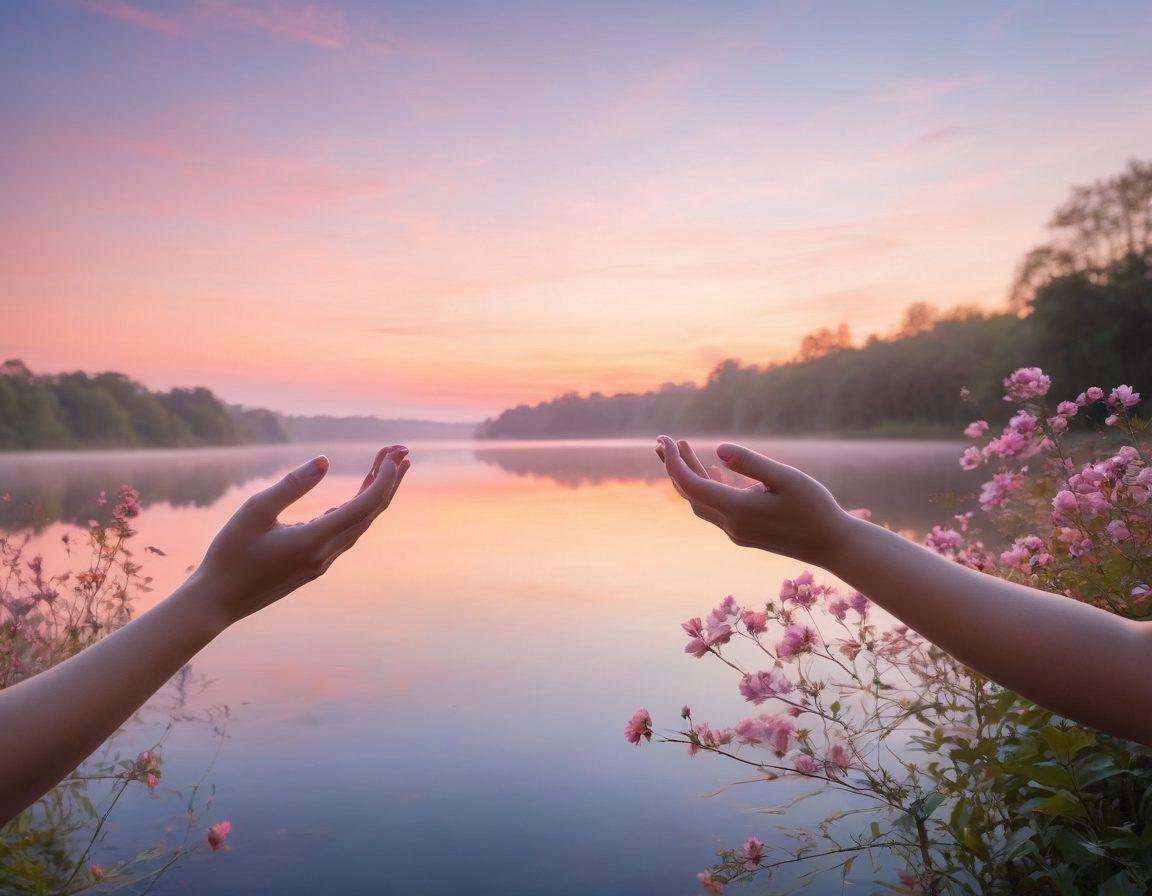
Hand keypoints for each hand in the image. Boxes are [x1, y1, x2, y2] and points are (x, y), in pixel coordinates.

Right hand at [193, 445, 410, 626]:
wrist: (217, 602)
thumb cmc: (229, 555)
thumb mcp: (255, 511)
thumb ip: (291, 486)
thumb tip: (325, 461)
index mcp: (314, 541)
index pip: (364, 507)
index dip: (384, 478)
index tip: (393, 454)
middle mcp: (325, 554)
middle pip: (371, 513)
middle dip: (389, 480)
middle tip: (403, 451)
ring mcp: (321, 562)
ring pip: (361, 523)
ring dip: (376, 493)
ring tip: (387, 465)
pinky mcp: (314, 564)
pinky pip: (347, 533)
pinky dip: (359, 509)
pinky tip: (360, 494)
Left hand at [655, 436, 851, 566]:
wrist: (834, 546)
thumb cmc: (815, 508)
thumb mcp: (786, 478)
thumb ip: (751, 463)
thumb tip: (717, 449)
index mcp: (737, 510)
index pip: (690, 484)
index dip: (674, 461)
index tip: (665, 438)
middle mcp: (731, 525)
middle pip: (690, 493)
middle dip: (674, 467)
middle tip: (663, 442)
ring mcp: (737, 532)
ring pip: (701, 502)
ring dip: (689, 477)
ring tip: (682, 450)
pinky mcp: (746, 535)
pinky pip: (717, 509)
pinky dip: (709, 488)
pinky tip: (715, 470)